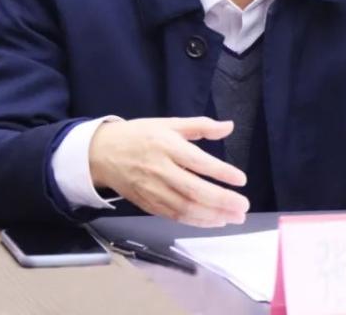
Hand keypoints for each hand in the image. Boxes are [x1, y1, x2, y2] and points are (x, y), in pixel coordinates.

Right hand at [89, 117, 249, 227]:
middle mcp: (160, 170)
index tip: (241, 179)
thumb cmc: (139, 135)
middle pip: (193, 190)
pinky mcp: (148, 204)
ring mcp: (153, 190)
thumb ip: (201, 126)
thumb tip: (229, 126)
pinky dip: (196, 221)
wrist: (102, 153)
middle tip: (243, 206)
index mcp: (166, 146)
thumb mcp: (169, 123)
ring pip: (185, 208)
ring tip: (235, 217)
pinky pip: (175, 216)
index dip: (221, 172)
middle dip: (221, 201)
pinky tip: (214, 221)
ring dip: (212, 216)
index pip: (198, 161)